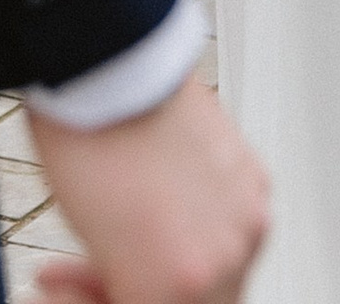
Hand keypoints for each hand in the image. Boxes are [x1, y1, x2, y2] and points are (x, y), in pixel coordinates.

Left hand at [24, 75, 268, 302]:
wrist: (109, 61)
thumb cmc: (86, 139)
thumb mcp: (94, 243)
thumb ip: (123, 280)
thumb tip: (124, 286)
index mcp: (177, 284)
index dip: (106, 299)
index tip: (86, 286)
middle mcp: (224, 257)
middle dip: (151, 288)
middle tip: (108, 266)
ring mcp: (246, 215)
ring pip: (223, 272)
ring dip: (184, 260)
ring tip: (137, 229)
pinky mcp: (254, 177)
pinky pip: (235, 225)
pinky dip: (207, 221)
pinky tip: (168, 198)